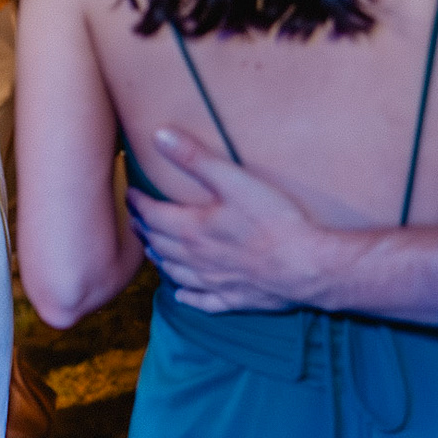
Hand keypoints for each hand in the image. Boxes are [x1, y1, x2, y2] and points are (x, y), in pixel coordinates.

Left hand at [126, 127, 344, 314]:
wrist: (307, 266)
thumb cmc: (273, 221)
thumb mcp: (233, 180)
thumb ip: (195, 158)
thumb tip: (159, 136)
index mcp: (192, 229)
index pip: (152, 215)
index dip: (138, 203)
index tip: (130, 194)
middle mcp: (196, 259)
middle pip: (159, 244)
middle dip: (145, 229)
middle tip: (137, 219)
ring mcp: (214, 283)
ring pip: (175, 272)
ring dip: (160, 259)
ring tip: (152, 250)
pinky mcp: (234, 300)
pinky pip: (202, 301)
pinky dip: (188, 296)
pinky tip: (182, 293)